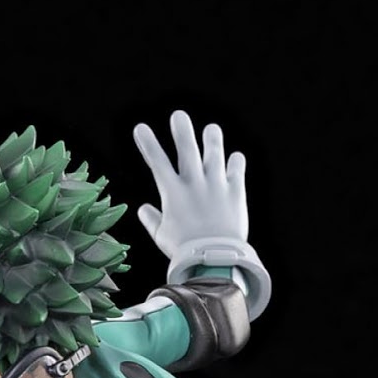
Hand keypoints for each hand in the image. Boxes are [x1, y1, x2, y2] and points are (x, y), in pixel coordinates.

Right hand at [133, 111, 247, 256]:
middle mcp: (195, 183)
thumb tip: (143, 209)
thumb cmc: (185, 253)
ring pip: (214, 150)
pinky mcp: (235, 192)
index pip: (157, 161)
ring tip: (211, 130)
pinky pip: (236, 168)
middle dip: (181, 128)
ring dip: (212, 137)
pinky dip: (235, 161)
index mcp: (173, 193)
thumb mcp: (162, 238)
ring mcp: (216, 185)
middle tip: (179, 116)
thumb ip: (152, 220)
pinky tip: (234, 158)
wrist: (214, 261)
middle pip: (187, 146)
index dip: (147, 142)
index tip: (140, 128)